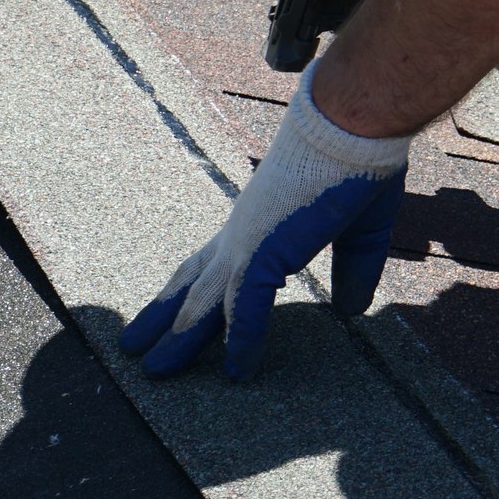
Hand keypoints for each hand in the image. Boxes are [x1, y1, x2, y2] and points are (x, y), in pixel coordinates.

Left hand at [120, 62, 409, 379]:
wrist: (357, 125)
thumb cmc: (359, 162)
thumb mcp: (361, 231)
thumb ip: (352, 271)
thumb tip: (349, 311)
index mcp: (262, 222)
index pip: (217, 263)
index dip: (196, 291)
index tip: (180, 314)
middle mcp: (244, 231)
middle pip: (192, 282)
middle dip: (165, 316)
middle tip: (136, 345)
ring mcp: (248, 241)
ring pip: (202, 300)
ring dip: (178, 337)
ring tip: (151, 371)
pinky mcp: (263, 250)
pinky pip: (245, 308)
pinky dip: (241, 342)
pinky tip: (237, 372)